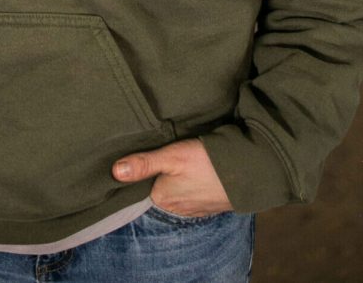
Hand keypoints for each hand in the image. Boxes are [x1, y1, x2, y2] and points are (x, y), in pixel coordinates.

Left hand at [112, 138, 233, 215]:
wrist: (247, 171)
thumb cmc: (206, 162)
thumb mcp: (171, 157)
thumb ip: (144, 164)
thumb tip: (115, 172)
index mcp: (162, 198)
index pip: (142, 185)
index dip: (142, 170)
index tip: (145, 154)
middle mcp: (177, 208)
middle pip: (160, 188)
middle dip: (161, 175)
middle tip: (166, 155)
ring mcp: (195, 208)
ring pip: (178, 191)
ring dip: (178, 180)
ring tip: (182, 163)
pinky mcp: (210, 204)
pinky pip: (194, 194)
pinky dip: (193, 184)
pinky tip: (197, 172)